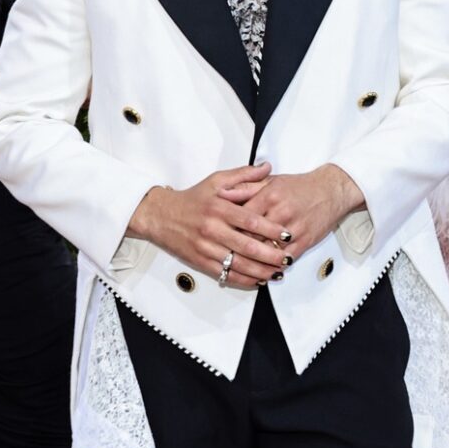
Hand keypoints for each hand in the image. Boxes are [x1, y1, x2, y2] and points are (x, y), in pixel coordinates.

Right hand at [126, 164, 289, 287]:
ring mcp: (206, 247)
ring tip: (278, 273)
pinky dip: (243, 280)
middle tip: (287, 259)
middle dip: (271, 255)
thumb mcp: (216, 181)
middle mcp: (212, 229)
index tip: (288, 235)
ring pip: (238, 264)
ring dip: (261, 271)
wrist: (160, 216)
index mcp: (219, 208)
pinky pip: (225, 274)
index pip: (251, 220)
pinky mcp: (200, 262)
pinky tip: (258, 280)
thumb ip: (243, 175)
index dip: (271, 230)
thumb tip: (267, 167)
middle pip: (248, 246)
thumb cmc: (192, 199)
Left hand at [220, 165, 363, 255]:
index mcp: (269, 195)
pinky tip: (265, 270)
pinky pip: (286, 258)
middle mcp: (281, 212)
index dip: (228, 229)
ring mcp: (294, 228)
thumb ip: (245, 187)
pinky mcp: (305, 240)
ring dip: (255, 261)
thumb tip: (222, 194)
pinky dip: (274, 266)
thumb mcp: (270, 181)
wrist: (330, 190)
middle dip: (237, 248)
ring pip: (268, 250)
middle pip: (252, 236)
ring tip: (242, 267)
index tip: (219, 236)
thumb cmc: (299, 187)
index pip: (242, 217)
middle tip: (225, 255)